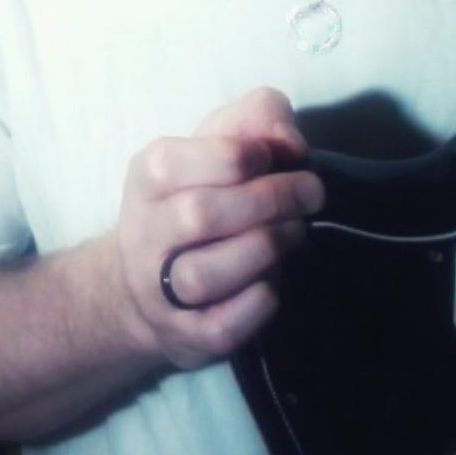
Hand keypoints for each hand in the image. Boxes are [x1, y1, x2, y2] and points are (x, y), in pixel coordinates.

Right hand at [113, 87, 323, 371]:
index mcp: (147, 178)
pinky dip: (257, 304)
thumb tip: (287, 141)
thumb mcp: (217, 145)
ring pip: (204, 275)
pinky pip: (221, 326)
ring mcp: (159, 290)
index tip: (279, 157)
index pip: (178, 162)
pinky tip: (274, 282)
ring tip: (295, 235)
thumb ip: (255, 119)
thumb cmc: (199, 198)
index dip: (242, 155)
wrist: (148, 286)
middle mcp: (143, 233)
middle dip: (269, 201)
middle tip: (311, 194)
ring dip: (265, 250)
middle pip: (199, 215)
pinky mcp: (185, 336)